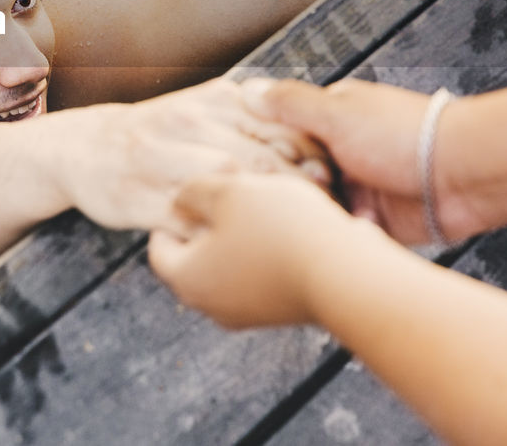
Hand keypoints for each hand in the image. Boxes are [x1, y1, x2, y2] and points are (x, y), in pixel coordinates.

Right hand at [64, 78, 329, 232]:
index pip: (281, 125)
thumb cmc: (158, 134)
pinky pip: (189, 222)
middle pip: (260, 157)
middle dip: (297, 189)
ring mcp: (161, 159)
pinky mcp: (140, 199)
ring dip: (264, 213)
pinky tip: (239, 248)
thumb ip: (255, 116)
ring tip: (289, 232)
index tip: (337, 179)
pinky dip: (219, 237)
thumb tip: (319, 138)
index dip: (314, 155)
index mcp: (214, 99)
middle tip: (323, 213)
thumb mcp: (205, 106)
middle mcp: (188, 122)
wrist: (85, 149)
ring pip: (227, 185)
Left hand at [148, 174, 352, 328]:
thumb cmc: (281, 229)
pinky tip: (287, 225)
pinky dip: (264, 253)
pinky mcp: (282, 312)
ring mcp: (249, 314)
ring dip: (239, 237)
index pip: (158, 248)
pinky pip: (260, 277)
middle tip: (224, 195)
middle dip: (206, 224)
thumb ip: (195, 192)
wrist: (348, 275)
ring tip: (261, 204)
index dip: (168, 216)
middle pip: (194, 259)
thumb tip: (181, 200)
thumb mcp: (229, 192)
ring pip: (230, 266)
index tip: (185, 194)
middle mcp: (212, 305)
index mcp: (187, 279)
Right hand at [246, 78, 480, 243]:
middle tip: (296, 187)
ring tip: (318, 209)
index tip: (253, 162)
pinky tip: (339, 227)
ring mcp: (355, 187)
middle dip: (288, 186)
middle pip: (289, 175)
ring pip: (310, 206)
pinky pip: (338, 230)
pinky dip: (336, 231)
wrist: (464, 175)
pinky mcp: (370, 220)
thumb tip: (248, 90)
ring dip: (312, 210)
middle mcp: (339, 152)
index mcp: (329, 119)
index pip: (276, 135)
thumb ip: (289, 105)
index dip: (263, 151)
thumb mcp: (337, 113)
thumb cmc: (409, 135)